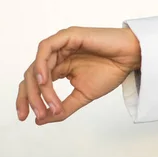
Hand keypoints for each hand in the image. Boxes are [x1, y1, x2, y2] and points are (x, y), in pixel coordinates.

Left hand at [16, 27, 140, 124]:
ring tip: (47, 103)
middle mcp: (56, 56)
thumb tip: (40, 120)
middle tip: (40, 114)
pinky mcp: (67, 36)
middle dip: (32, 97)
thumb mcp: (83, 96)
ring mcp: (60, 45)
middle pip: (31, 76)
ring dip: (39, 87)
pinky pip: (46, 48)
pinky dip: (41, 64)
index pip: (35, 84)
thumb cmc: (111, 72)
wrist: (130, 58)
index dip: (27, 100)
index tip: (27, 119)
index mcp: (59, 68)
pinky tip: (44, 80)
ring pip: (36, 65)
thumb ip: (63, 107)